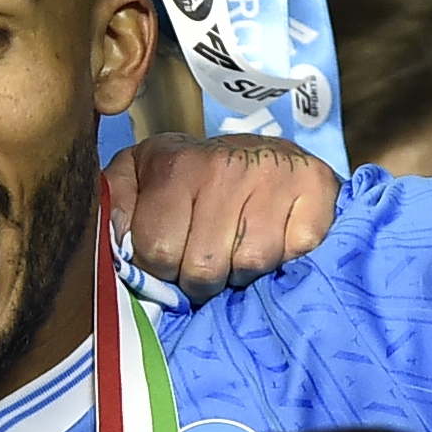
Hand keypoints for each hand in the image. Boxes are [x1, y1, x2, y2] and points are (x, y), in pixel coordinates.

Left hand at [114, 133, 341, 301]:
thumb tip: (113, 236)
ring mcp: (276, 176)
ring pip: (249, 267)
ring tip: (238, 248)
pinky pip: (294, 256)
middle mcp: (226, 167)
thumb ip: (114, 202)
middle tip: (206, 259)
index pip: (156, 253)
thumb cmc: (191, 175)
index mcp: (176, 166)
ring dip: (242, 273)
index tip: (169, 256)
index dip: (159, 269)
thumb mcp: (139, 175)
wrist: (261, 152)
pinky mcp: (318, 191)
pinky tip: (275, 239)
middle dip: (199, 279)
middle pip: (203, 269)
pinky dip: (284, 260)